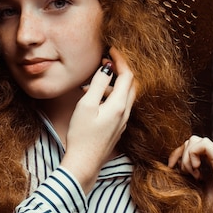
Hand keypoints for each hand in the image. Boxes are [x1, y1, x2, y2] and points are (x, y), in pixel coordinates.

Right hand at [60, 47, 135, 193]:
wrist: (84, 163)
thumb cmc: (82, 135)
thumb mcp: (87, 106)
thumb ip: (98, 84)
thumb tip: (107, 68)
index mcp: (120, 105)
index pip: (127, 75)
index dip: (121, 60)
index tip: (111, 50)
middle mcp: (125, 113)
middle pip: (130, 85)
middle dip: (120, 70)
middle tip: (106, 62)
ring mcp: (122, 122)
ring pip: (124, 96)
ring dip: (112, 85)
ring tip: (91, 85)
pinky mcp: (116, 129)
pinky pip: (119, 106)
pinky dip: (110, 97)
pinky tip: (94, 101)